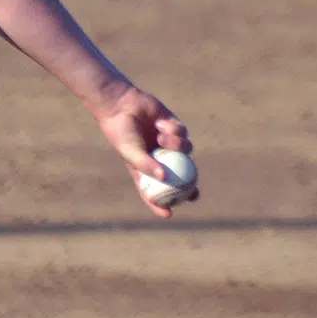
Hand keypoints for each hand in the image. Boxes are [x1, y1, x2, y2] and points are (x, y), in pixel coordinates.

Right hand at [89, 80, 195, 218]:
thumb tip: (165, 178)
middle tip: (195, 193)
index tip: (168, 214)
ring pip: (185, 150)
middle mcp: (159, 156)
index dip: (160, 204)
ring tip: (162, 138)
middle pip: (180, 175)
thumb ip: (146, 164)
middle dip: (190, 187)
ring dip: (177, 145)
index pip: (154, 190)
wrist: (122, 104)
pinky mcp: (173, 126)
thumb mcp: (131, 150)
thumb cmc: (121, 130)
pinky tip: (162, 124)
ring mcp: (168, 142)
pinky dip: (175, 131)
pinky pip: (183, 133)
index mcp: (144, 166)